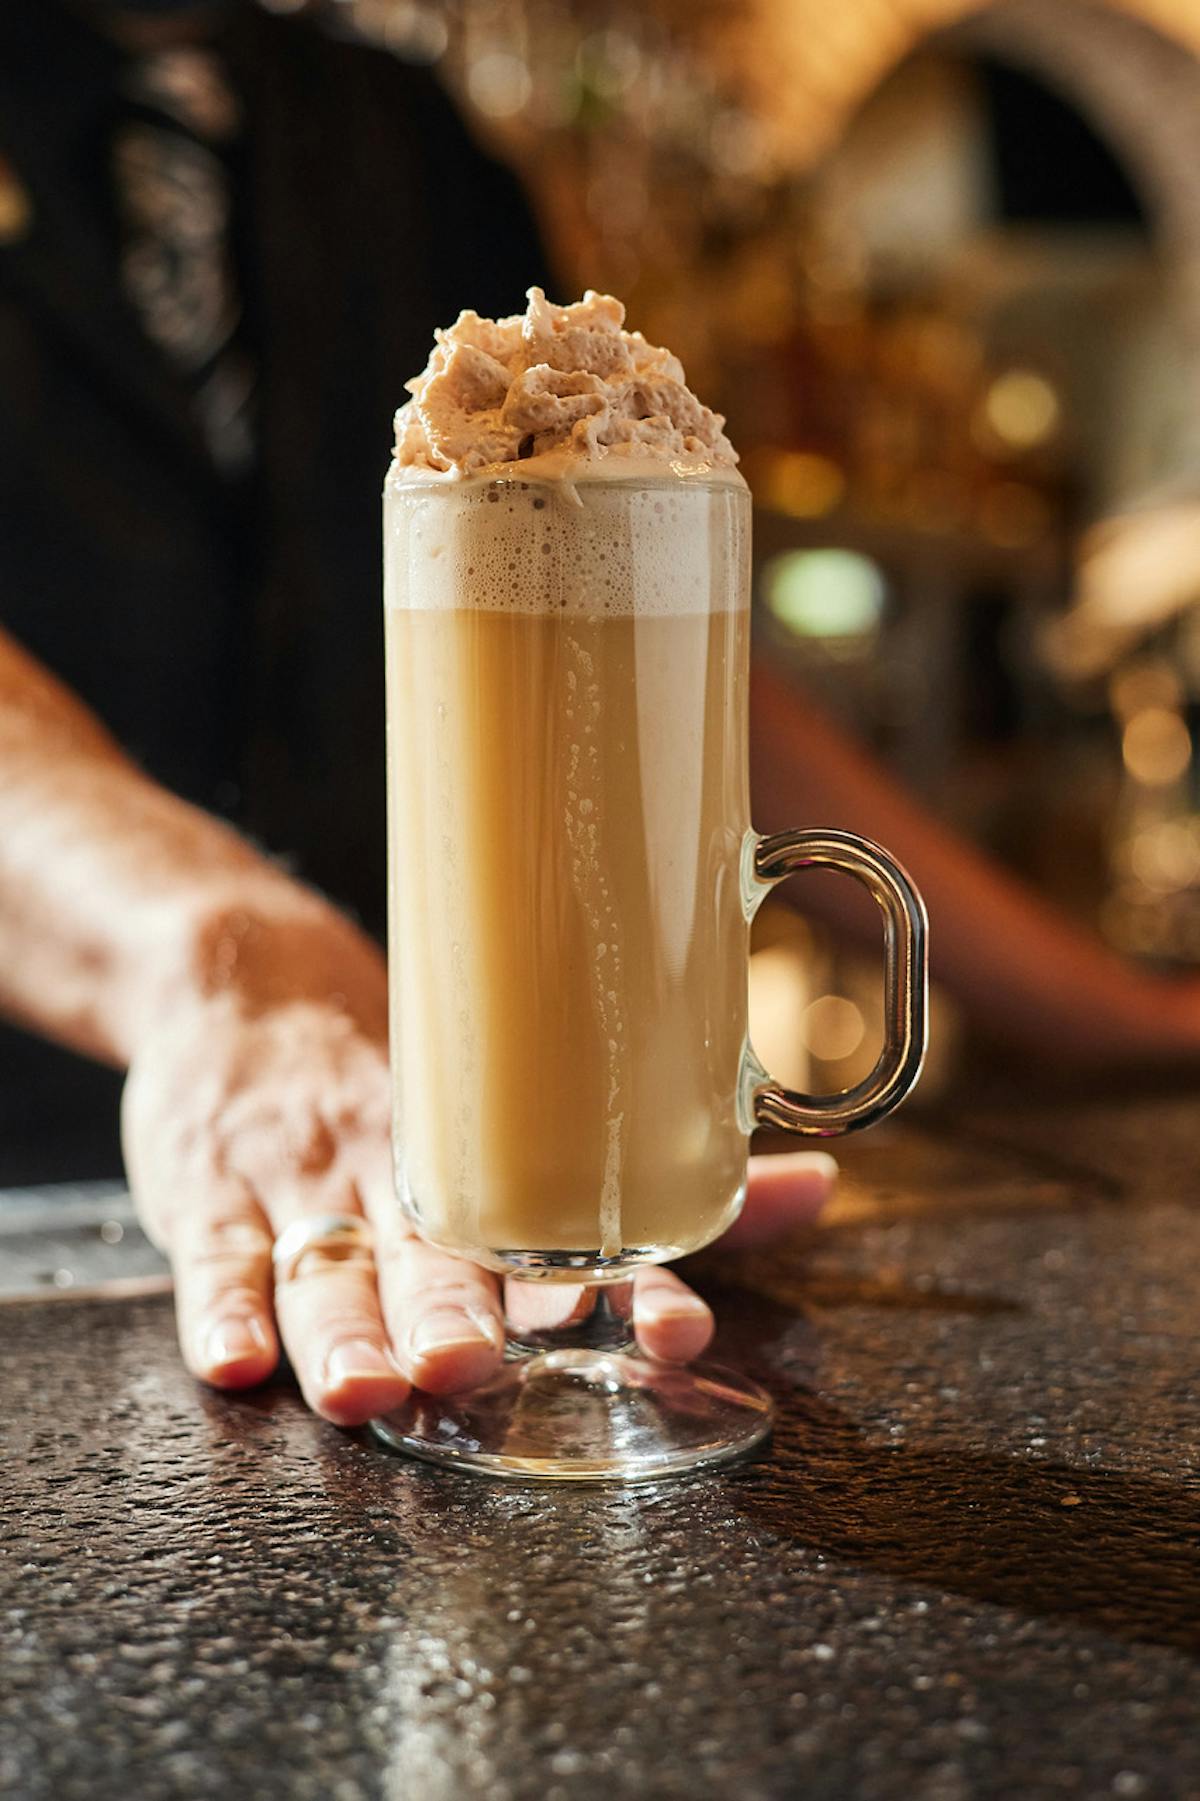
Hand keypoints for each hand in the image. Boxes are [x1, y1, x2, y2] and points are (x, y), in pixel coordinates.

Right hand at [123, 907, 836, 1426]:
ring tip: (365, 1386)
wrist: (250, 984)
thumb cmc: (419, 1079)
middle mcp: (405, 1176)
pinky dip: (220, 1309)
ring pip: (326, 1263)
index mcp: (495, 1167)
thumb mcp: (524, 1117)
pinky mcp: (216, 1190)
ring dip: (345, 1326)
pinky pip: (214, 1255)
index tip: (675, 1329)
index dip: (628, 1285)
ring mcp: (305, 1182)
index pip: (573, 1237)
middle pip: (436, 1254)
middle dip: (454, 1313)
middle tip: (467, 1365)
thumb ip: (661, 1182)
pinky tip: (233, 1361)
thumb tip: (820, 1187)